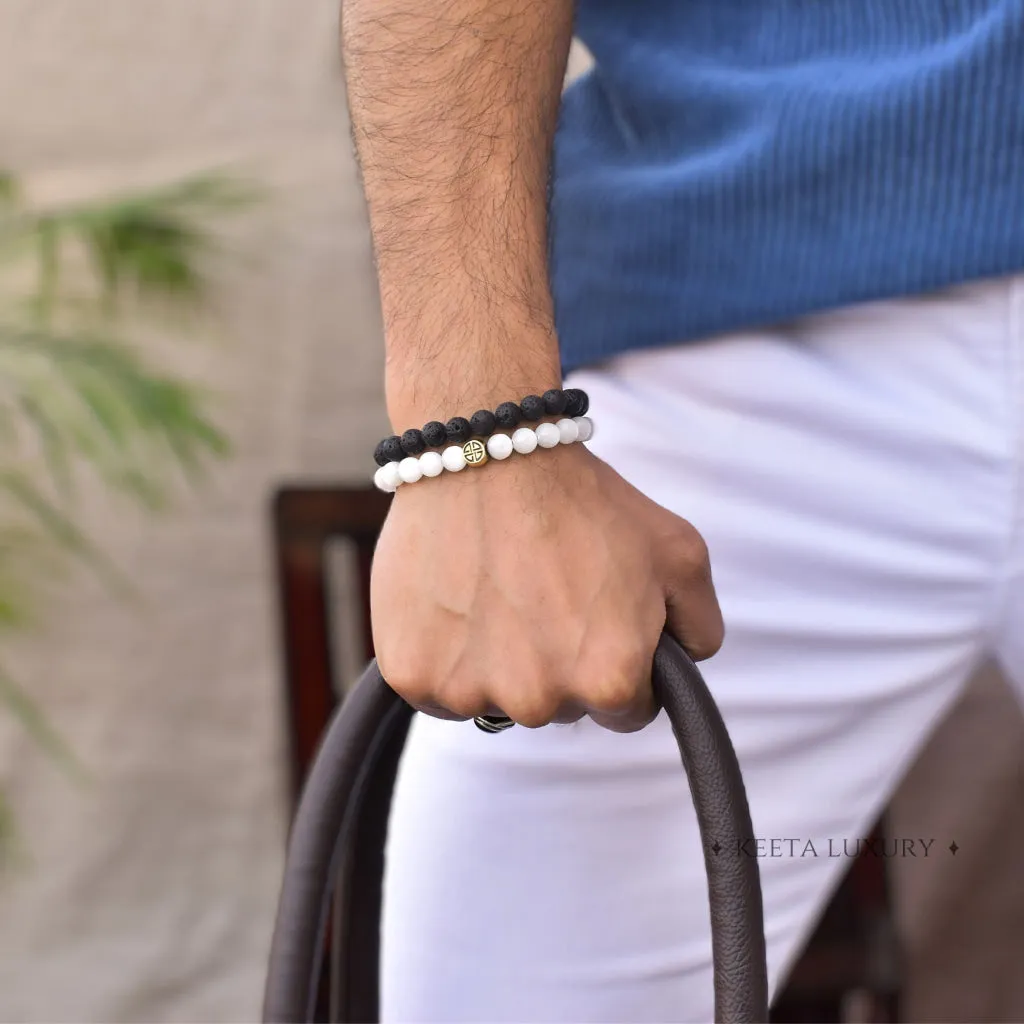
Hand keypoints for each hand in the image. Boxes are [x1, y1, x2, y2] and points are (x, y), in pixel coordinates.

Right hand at [370, 442, 723, 731]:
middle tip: (541, 592)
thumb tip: (684, 667)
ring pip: (495, 700)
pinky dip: (444, 657)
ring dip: (497, 662)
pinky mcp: (411, 674)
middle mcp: (539, 699)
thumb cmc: (583, 499)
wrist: (486, 453)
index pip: (626, 711)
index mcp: (609, 679)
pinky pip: (437, 690)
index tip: (594, 620)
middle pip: (558, 708)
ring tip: (493, 590)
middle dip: (557, 663)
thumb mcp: (680, 551)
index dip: (618, 663)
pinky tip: (454, 602)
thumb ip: (701, 625)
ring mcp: (470, 691)